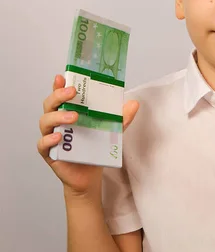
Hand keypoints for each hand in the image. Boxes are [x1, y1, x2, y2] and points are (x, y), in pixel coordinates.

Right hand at [37, 74, 139, 196]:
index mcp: (69, 111)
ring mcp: (51, 136)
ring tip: (73, 117)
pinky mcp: (49, 153)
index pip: (61, 95)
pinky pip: (43, 144)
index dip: (58, 84)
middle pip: (50, 104)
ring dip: (58, 116)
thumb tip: (134, 104)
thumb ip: (122, 117)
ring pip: (45, 121)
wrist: (90, 176)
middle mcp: (57, 121)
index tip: (62, 76)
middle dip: (59, 95)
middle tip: (72, 92)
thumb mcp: (111, 130)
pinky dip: (49, 139)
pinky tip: (58, 137)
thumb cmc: (95, 148)